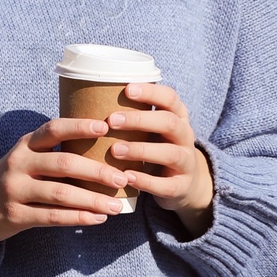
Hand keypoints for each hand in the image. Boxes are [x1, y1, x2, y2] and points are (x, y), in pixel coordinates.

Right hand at [0, 116, 130, 247]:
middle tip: (122, 178)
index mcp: (25, 145)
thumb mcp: (27, 159)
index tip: (105, 126)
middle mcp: (18, 163)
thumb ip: (55, 154)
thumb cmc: (13, 180)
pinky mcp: (15, 215)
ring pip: (61, 193)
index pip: (54, 129)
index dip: (79, 126)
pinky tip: (98, 218)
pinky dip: (78, 217)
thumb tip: (104, 153)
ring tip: (115, 205)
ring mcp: (15, 190)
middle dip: (97, 171)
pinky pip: (52, 216)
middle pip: (64, 163)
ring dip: (92, 199)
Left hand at [105, 81, 212, 228]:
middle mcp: (186, 136)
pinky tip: (126, 177)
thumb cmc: (157, 149)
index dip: (151, 92)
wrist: (185, 184)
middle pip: (169, 122)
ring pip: (170, 153)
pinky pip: (166, 185)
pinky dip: (146, 181)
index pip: (170, 98)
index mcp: (178, 117)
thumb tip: (89, 100)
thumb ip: (133, 118)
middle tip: (111, 120)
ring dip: (141, 150)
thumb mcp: (152, 130)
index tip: (127, 89)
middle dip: (140, 120)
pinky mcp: (182, 186)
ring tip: (115, 151)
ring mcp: (187, 162)